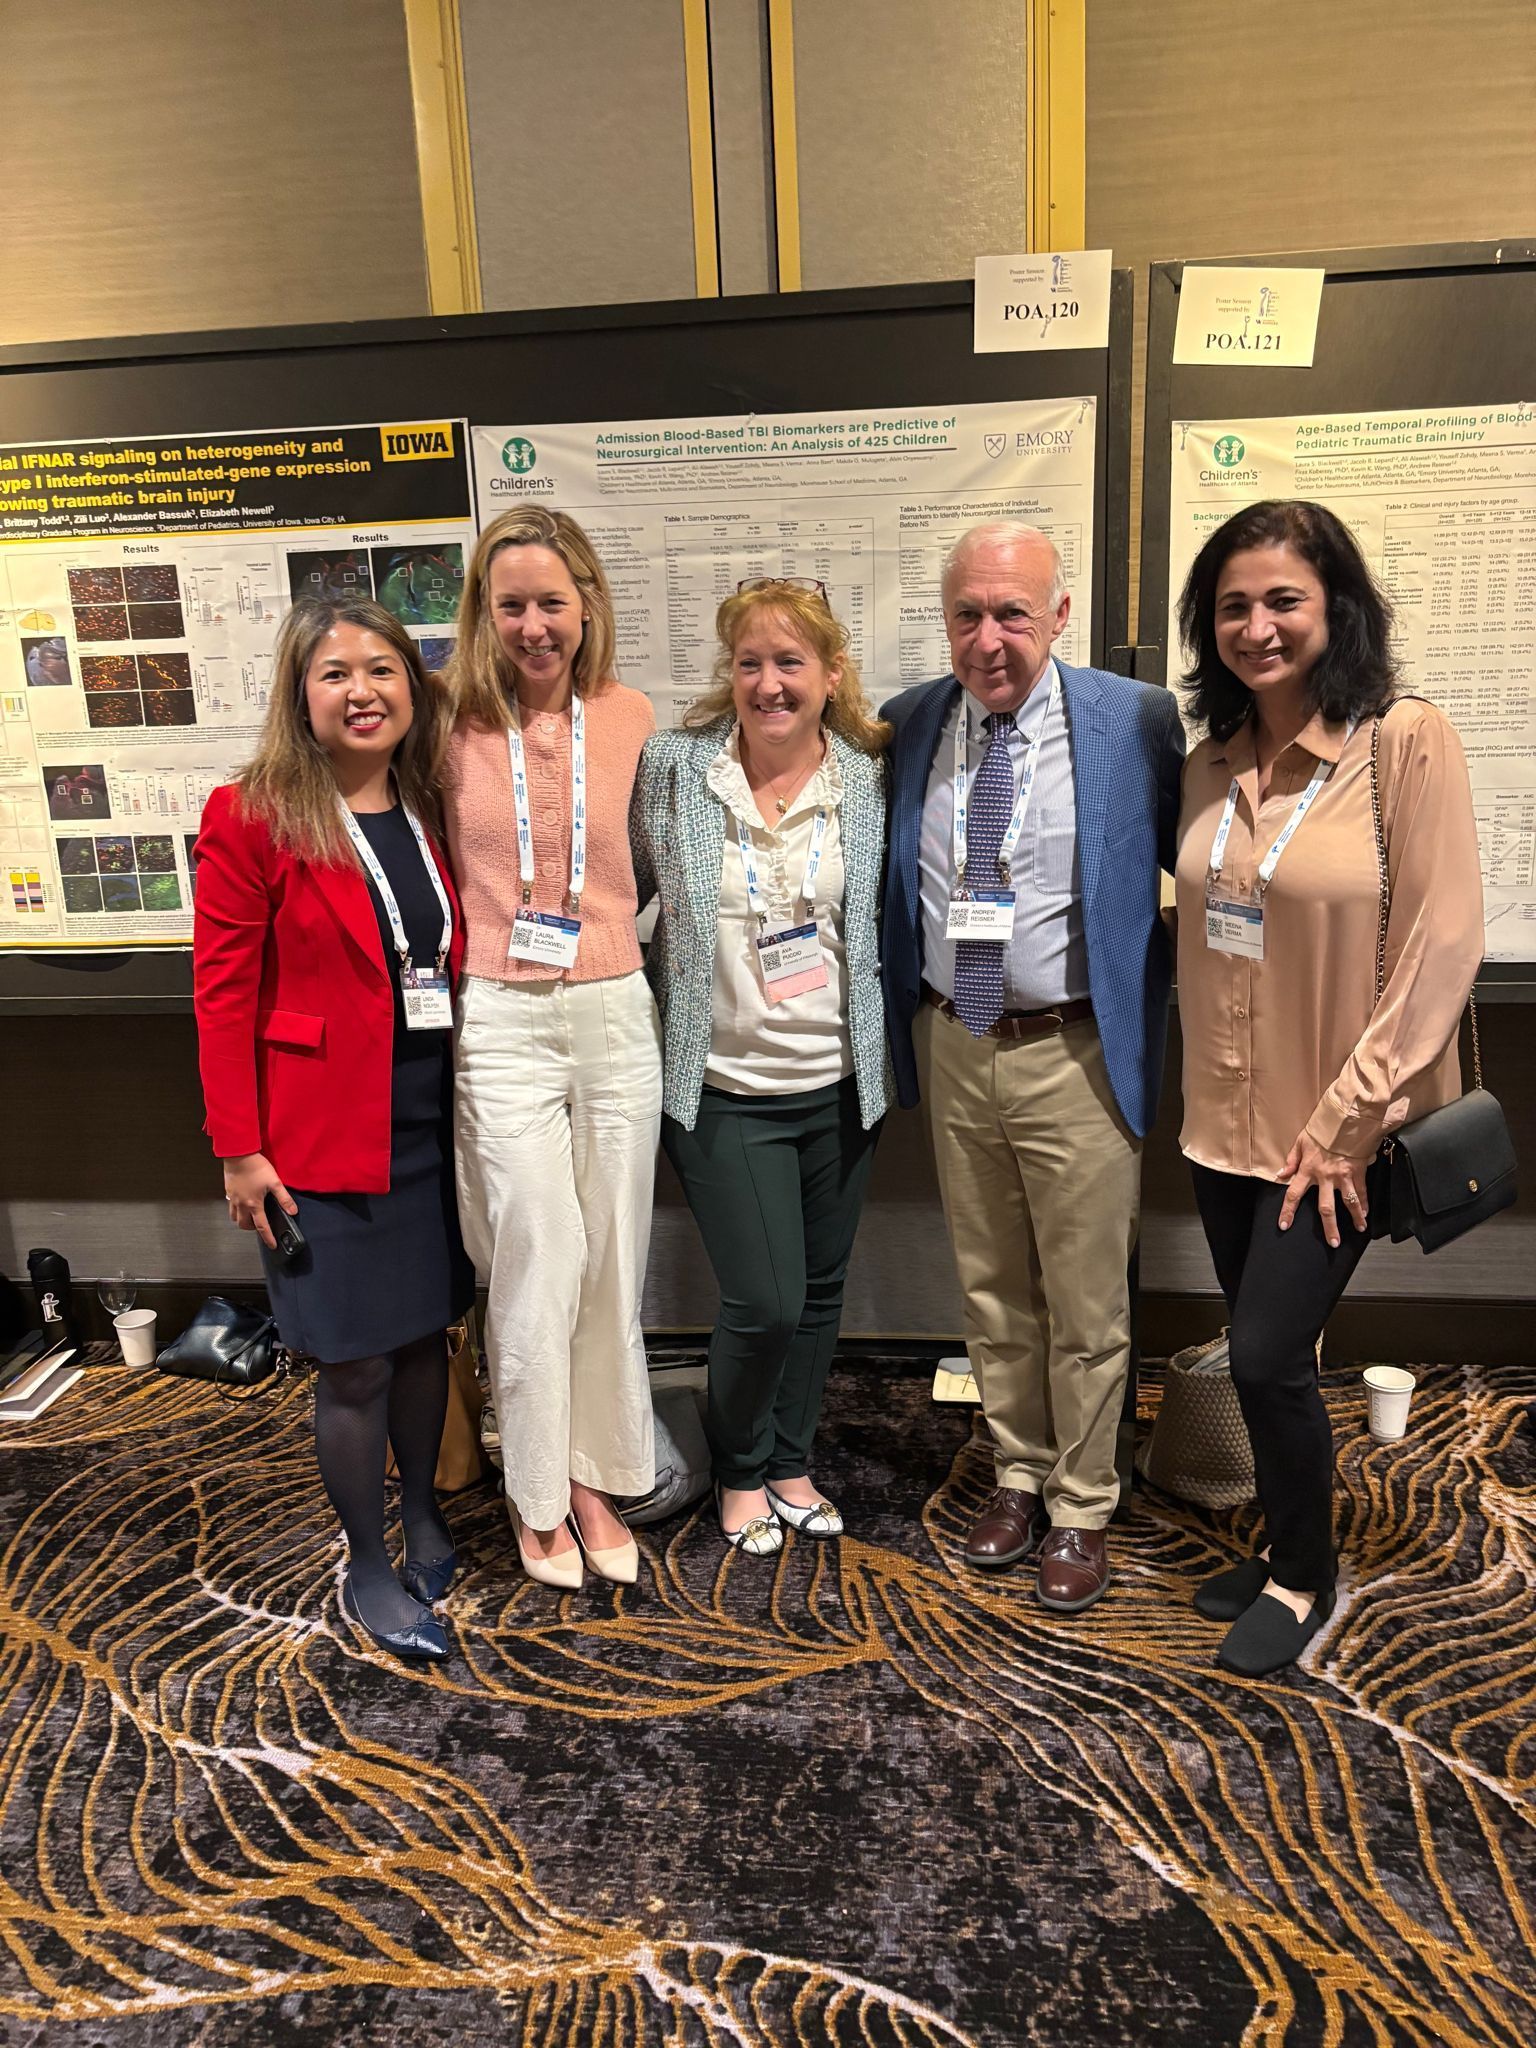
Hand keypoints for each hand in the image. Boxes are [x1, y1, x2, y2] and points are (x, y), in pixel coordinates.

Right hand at [222, 1153, 293, 1249]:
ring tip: (251, 1216)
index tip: (272, 1245)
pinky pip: (230, 1207)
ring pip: (234, 1218)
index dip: (268, 1238)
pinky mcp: (228, 1191)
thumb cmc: (256, 1167)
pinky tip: (243, 1203)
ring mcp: (233, 1199)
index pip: (262, 1227)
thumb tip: (293, 1211)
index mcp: (254, 1205)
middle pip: (244, 1225)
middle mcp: (241, 1205)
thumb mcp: (275, 1182)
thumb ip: (284, 1198)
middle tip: (260, 1226)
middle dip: (252, 1229)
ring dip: (242, 1220)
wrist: (238, 1155)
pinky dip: (236, 1210)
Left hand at [1278, 1133, 1371, 1247]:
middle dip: (1329, 1228)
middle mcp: (1325, 1177)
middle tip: (1333, 1243)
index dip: (1287, 1211)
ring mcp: (1343, 1176)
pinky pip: (1362, 1191)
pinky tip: (1366, 1213)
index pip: (1293, 1195)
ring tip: (1359, 1230)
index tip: (1284, 1225)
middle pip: (1325, 1208)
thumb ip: (1291, 1160)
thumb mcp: (1300, 1142)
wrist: (1345, 1119)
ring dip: (1355, 1218)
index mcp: (1308, 1170)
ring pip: (1348, 1203)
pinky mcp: (1358, 1171)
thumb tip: (1280, 1175)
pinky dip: (1364, 1203)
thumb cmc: (1322, 1130)